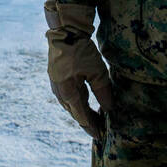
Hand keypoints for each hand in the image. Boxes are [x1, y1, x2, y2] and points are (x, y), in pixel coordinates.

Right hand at [45, 0, 112, 140]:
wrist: (65, 31)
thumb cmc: (81, 50)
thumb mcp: (97, 71)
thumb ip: (103, 92)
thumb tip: (110, 109)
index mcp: (68, 91)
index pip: (81, 115)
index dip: (91, 126)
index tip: (100, 135)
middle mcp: (59, 91)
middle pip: (74, 112)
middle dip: (86, 121)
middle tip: (99, 130)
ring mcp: (56, 84)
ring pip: (70, 104)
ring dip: (81, 112)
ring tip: (94, 119)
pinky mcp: (57, 77)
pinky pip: (68, 95)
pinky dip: (77, 102)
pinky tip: (85, 102)